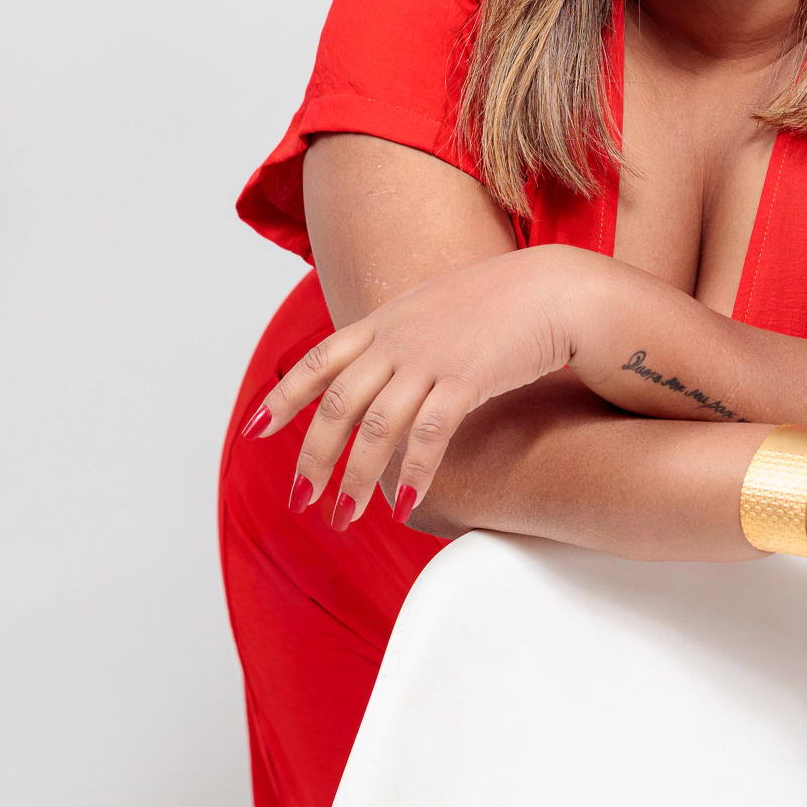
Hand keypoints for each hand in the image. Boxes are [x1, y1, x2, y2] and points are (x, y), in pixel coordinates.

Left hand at [242, 245, 599, 524]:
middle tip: (301, 500)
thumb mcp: (435, 310)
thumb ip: (401, 337)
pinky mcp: (467, 379)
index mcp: (385, 320)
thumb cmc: (501, 303)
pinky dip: (413, 473)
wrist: (552, 288)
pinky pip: (430, 434)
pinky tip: (403, 504)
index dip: (283, 397)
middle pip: (338, 403)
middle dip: (314, 457)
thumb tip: (379, 372)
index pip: (319, 360)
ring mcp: (430, 357)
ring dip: (356, 477)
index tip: (254, 431)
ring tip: (344, 518)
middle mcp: (398, 338)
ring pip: (377, 426)